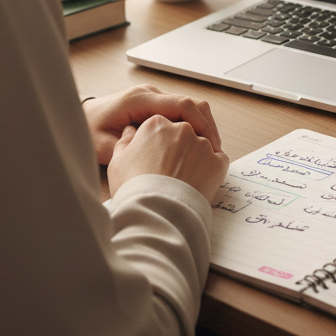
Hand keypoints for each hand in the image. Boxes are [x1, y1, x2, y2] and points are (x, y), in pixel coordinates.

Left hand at [83, 85, 221, 164]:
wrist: (80, 116)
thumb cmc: (90, 129)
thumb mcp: (103, 146)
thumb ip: (127, 150)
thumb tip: (154, 160)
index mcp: (140, 99)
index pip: (181, 104)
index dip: (200, 125)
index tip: (211, 146)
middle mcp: (151, 93)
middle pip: (192, 103)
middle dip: (207, 127)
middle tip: (216, 153)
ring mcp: (155, 97)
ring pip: (190, 107)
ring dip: (202, 127)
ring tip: (209, 153)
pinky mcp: (156, 104)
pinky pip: (182, 112)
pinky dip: (192, 128)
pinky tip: (194, 147)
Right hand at [107, 116, 229, 202]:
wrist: (155, 212)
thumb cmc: (132, 188)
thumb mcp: (117, 161)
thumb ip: (125, 141)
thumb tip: (131, 130)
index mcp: (156, 123)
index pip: (161, 128)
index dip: (158, 146)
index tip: (156, 161)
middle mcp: (182, 128)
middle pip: (183, 135)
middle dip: (178, 150)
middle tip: (171, 172)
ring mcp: (202, 144)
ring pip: (201, 147)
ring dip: (196, 160)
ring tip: (184, 182)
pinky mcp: (218, 162)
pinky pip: (218, 161)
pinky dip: (212, 171)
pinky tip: (198, 184)